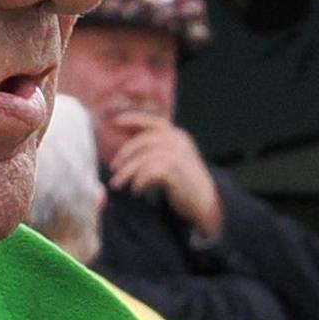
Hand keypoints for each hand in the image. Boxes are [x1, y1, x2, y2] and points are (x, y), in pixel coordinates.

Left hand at [101, 112, 224, 240]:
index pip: (153, 122)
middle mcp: (179, 141)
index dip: (134, 119)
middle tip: (113, 168)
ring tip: (118, 184)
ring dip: (127, 172)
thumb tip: (127, 151)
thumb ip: (155, 151)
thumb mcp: (172, 159)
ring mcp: (179, 154)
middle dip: (125, 154)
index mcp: (177, 135)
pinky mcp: (177, 170)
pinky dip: (140, 181)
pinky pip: (150, 172)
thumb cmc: (183, 182)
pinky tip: (136, 190)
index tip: (115, 121)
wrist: (205, 200)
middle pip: (144, 141)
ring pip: (144, 158)